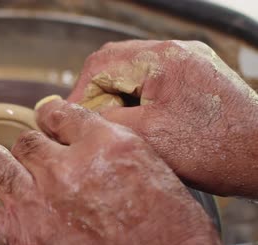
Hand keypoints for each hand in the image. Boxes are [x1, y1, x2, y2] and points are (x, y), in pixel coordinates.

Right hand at [65, 40, 257, 197]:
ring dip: (117, 98)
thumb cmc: (218, 150)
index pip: (99, 66)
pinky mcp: (197, 79)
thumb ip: (103, 121)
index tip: (67, 120)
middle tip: (88, 124)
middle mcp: (177, 53)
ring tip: (114, 128)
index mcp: (163, 59)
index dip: (78, 95)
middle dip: (96, 95)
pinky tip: (139, 126)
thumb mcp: (147, 137)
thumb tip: (68, 116)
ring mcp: (189, 64)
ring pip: (133, 73)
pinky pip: (154, 82)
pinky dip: (138, 101)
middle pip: (115, 64)